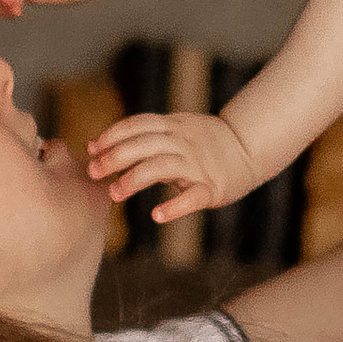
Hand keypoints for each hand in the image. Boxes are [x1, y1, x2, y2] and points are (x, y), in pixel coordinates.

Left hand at [85, 104, 259, 223]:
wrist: (250, 147)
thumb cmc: (205, 142)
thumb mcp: (175, 130)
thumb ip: (140, 137)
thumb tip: (94, 146)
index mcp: (173, 127)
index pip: (138, 125)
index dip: (113, 135)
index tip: (92, 149)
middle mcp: (183, 143)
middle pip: (144, 144)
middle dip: (115, 157)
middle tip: (93, 172)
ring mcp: (198, 164)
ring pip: (162, 166)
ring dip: (135, 179)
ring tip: (115, 194)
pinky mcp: (212, 186)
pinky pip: (193, 196)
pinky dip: (175, 206)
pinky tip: (157, 216)